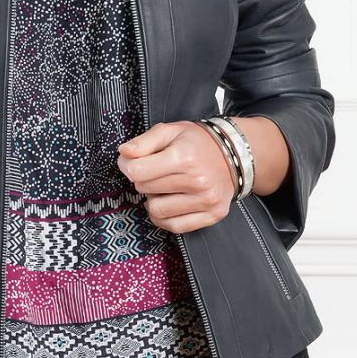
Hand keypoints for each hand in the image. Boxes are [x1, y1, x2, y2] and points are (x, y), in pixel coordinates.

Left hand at [116, 121, 236, 233]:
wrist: (233, 154)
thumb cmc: (196, 142)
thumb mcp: (169, 131)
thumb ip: (143, 142)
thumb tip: (123, 153)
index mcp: (184, 157)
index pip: (137, 172)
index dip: (127, 166)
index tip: (132, 162)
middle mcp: (197, 180)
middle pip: (145, 190)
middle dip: (143, 180)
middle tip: (154, 171)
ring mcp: (206, 200)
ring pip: (157, 211)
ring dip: (154, 200)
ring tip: (164, 187)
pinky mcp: (212, 214)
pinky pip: (175, 226)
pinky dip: (165, 217)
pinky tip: (169, 203)